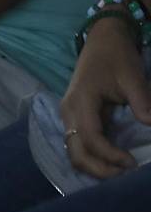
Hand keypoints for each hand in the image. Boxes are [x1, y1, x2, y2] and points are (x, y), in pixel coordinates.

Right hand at [61, 15, 150, 177]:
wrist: (104, 36)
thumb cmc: (117, 55)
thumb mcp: (132, 76)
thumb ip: (142, 102)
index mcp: (81, 100)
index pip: (91, 139)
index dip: (111, 156)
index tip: (133, 163)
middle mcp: (69, 110)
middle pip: (76, 153)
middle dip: (100, 170)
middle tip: (126, 174)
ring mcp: (69, 113)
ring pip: (74, 152)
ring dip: (95, 167)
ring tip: (120, 170)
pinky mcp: (75, 115)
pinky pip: (79, 144)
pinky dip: (93, 158)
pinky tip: (113, 160)